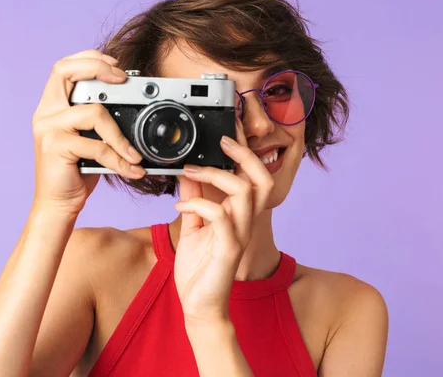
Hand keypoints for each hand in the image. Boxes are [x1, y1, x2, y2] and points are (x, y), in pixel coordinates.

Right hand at [31, 49, 145, 215]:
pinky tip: (130, 169)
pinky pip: (96, 145)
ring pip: (93, 113)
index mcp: (53, 106)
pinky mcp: (55, 146)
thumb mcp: (90, 139)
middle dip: (98, 68)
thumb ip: (99, 120)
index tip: (116, 66)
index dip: (90, 59)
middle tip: (125, 79)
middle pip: (65, 71)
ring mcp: (48, 127)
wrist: (58, 204)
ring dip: (121, 135)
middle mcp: (45, 112)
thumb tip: (133, 106)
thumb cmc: (77, 171)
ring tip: (135, 155)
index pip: (64, 67)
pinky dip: (118, 159)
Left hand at [173, 118, 273, 323]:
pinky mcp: (229, 249)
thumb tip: (186, 174)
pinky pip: (221, 217)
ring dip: (216, 176)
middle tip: (221, 142)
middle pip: (263, 178)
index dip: (245, 153)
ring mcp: (240, 235)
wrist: (199, 306)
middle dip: (244, 154)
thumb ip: (193, 200)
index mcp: (239, 214)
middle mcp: (245, 222)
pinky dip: (198, 206)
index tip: (226, 136)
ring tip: (191, 173)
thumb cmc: (199, 269)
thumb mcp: (192, 226)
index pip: (253, 177)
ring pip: (246, 192)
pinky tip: (180, 209)